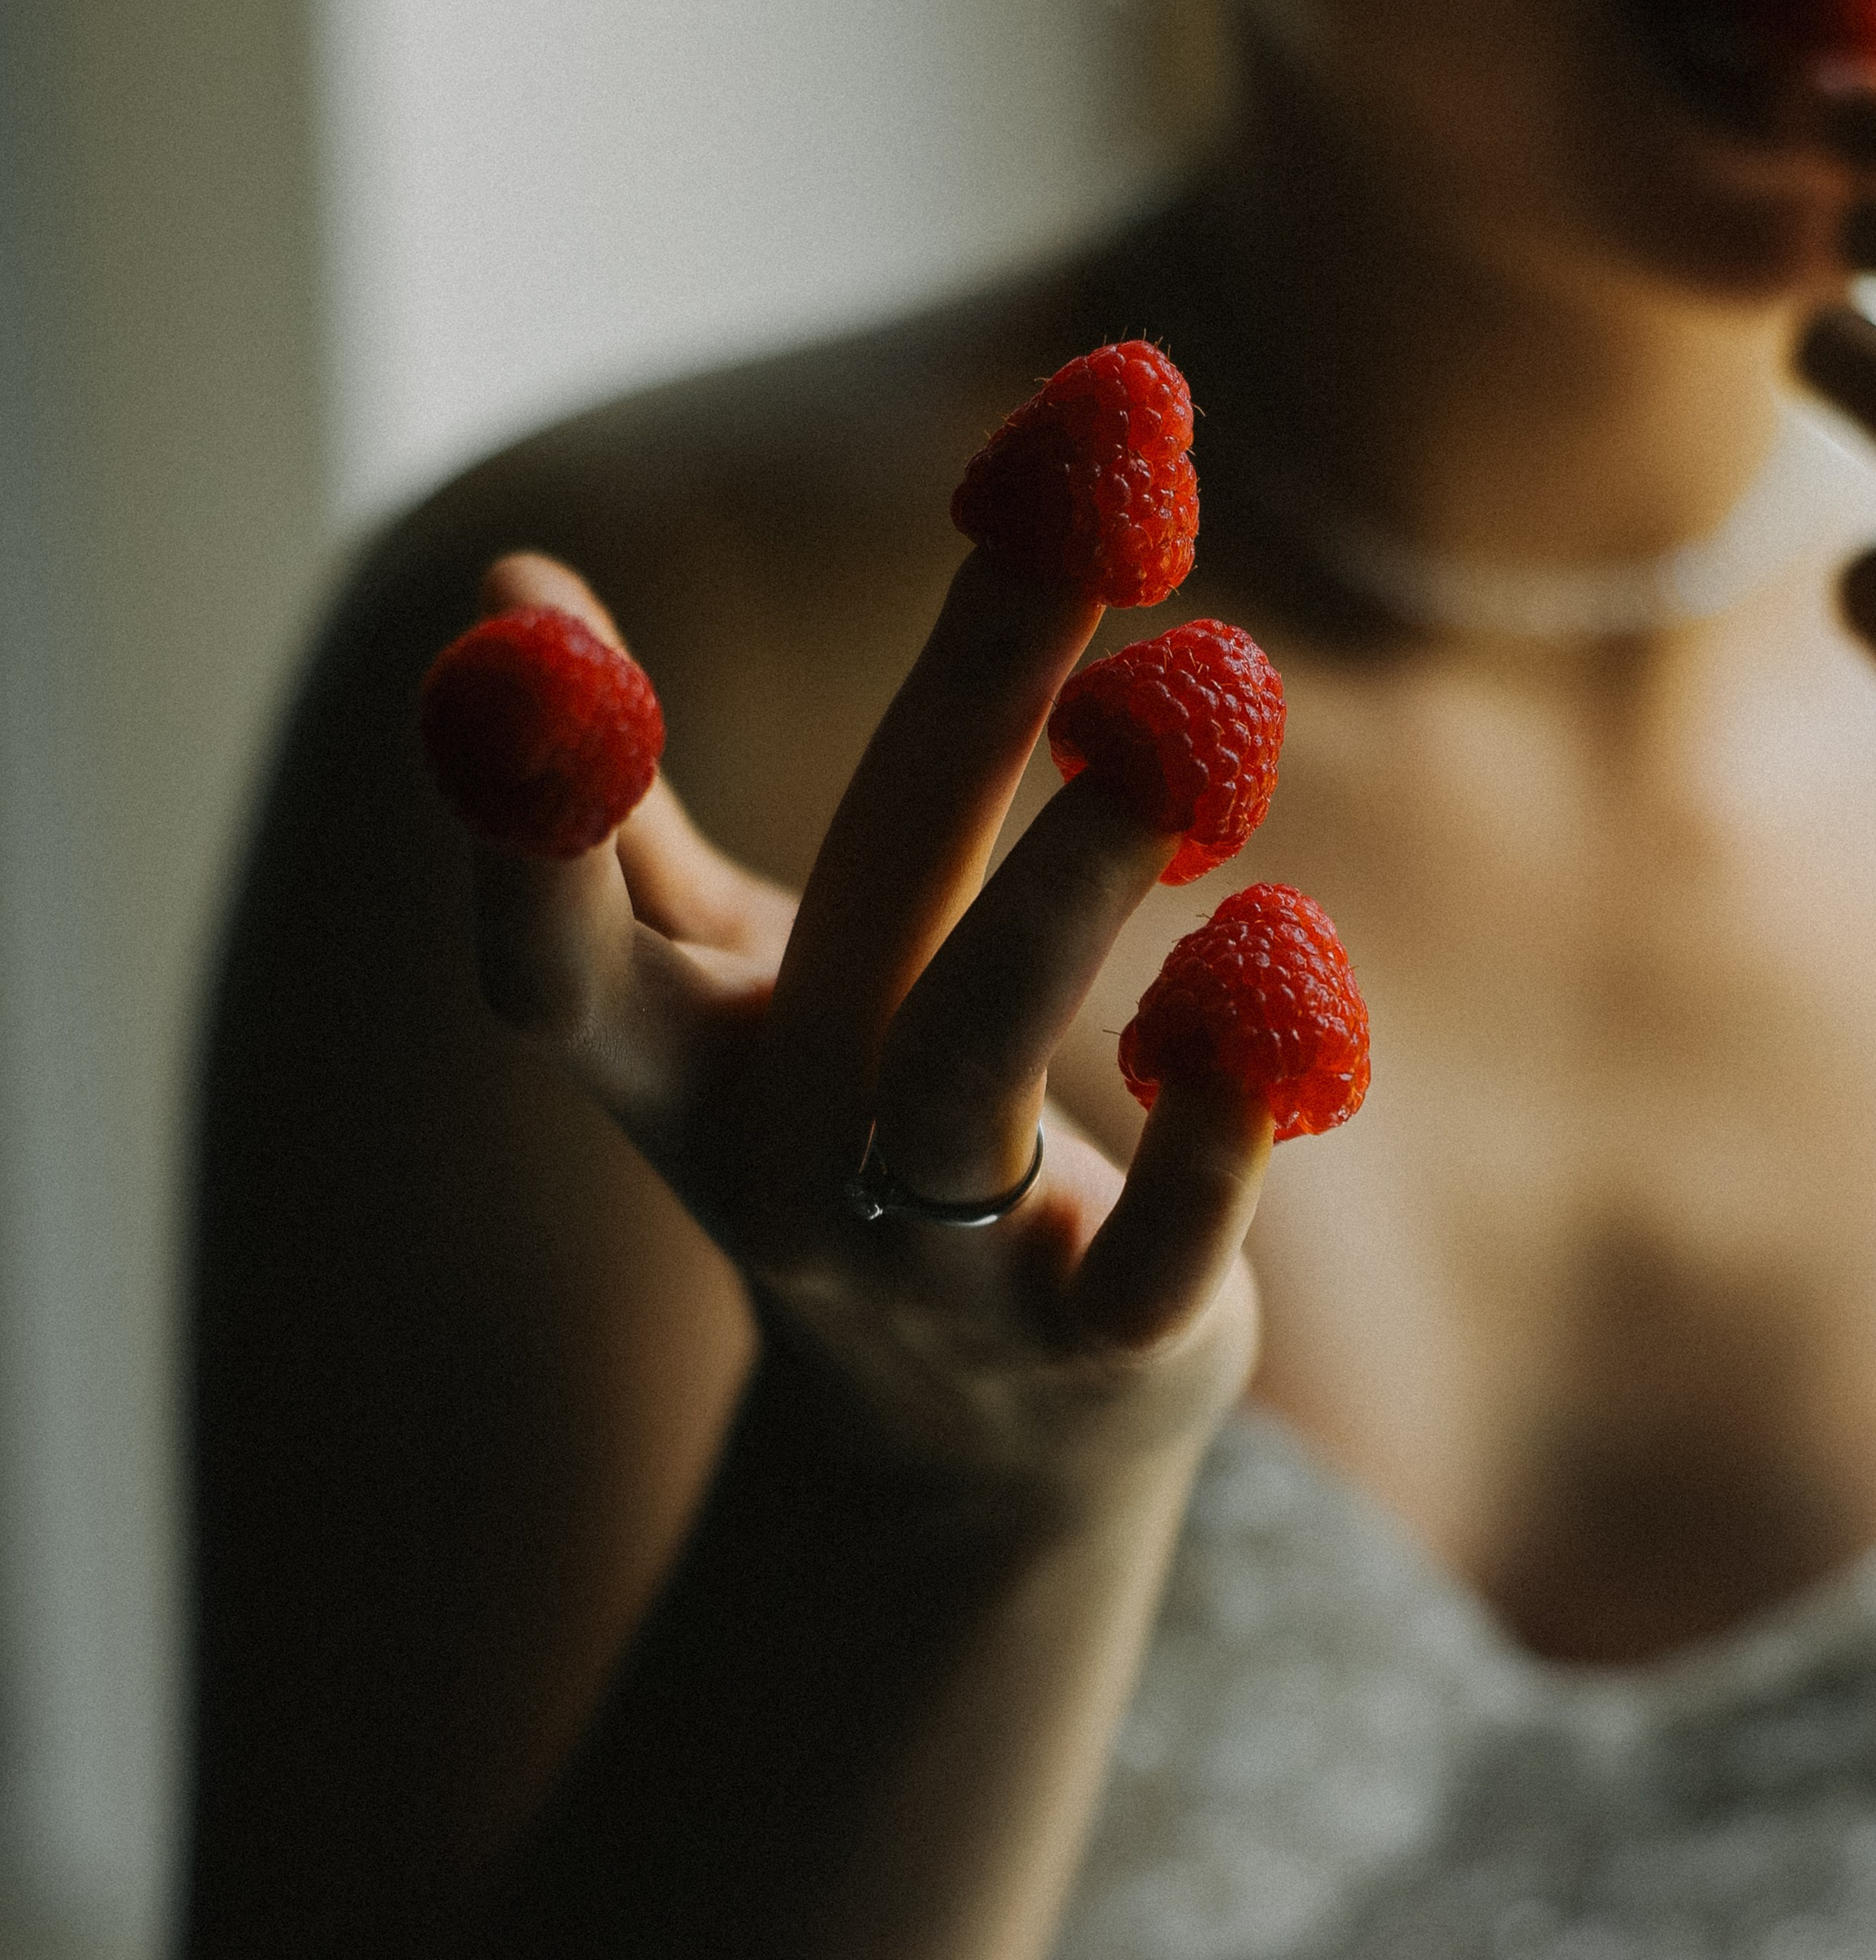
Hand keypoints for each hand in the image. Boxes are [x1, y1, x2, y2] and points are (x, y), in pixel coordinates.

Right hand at [461, 549, 1268, 1489]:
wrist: (972, 1453)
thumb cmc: (843, 1142)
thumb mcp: (731, 1003)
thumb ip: (625, 824)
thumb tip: (510, 588)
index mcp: (686, 1082)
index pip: (559, 976)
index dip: (523, 836)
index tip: (527, 638)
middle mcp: (793, 1179)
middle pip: (852, 942)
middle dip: (961, 706)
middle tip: (1082, 506)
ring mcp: (943, 1278)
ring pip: (977, 1074)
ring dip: (1078, 877)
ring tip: (1206, 700)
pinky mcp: (1102, 1351)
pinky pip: (1158, 1252)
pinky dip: (1222, 1125)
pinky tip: (1282, 965)